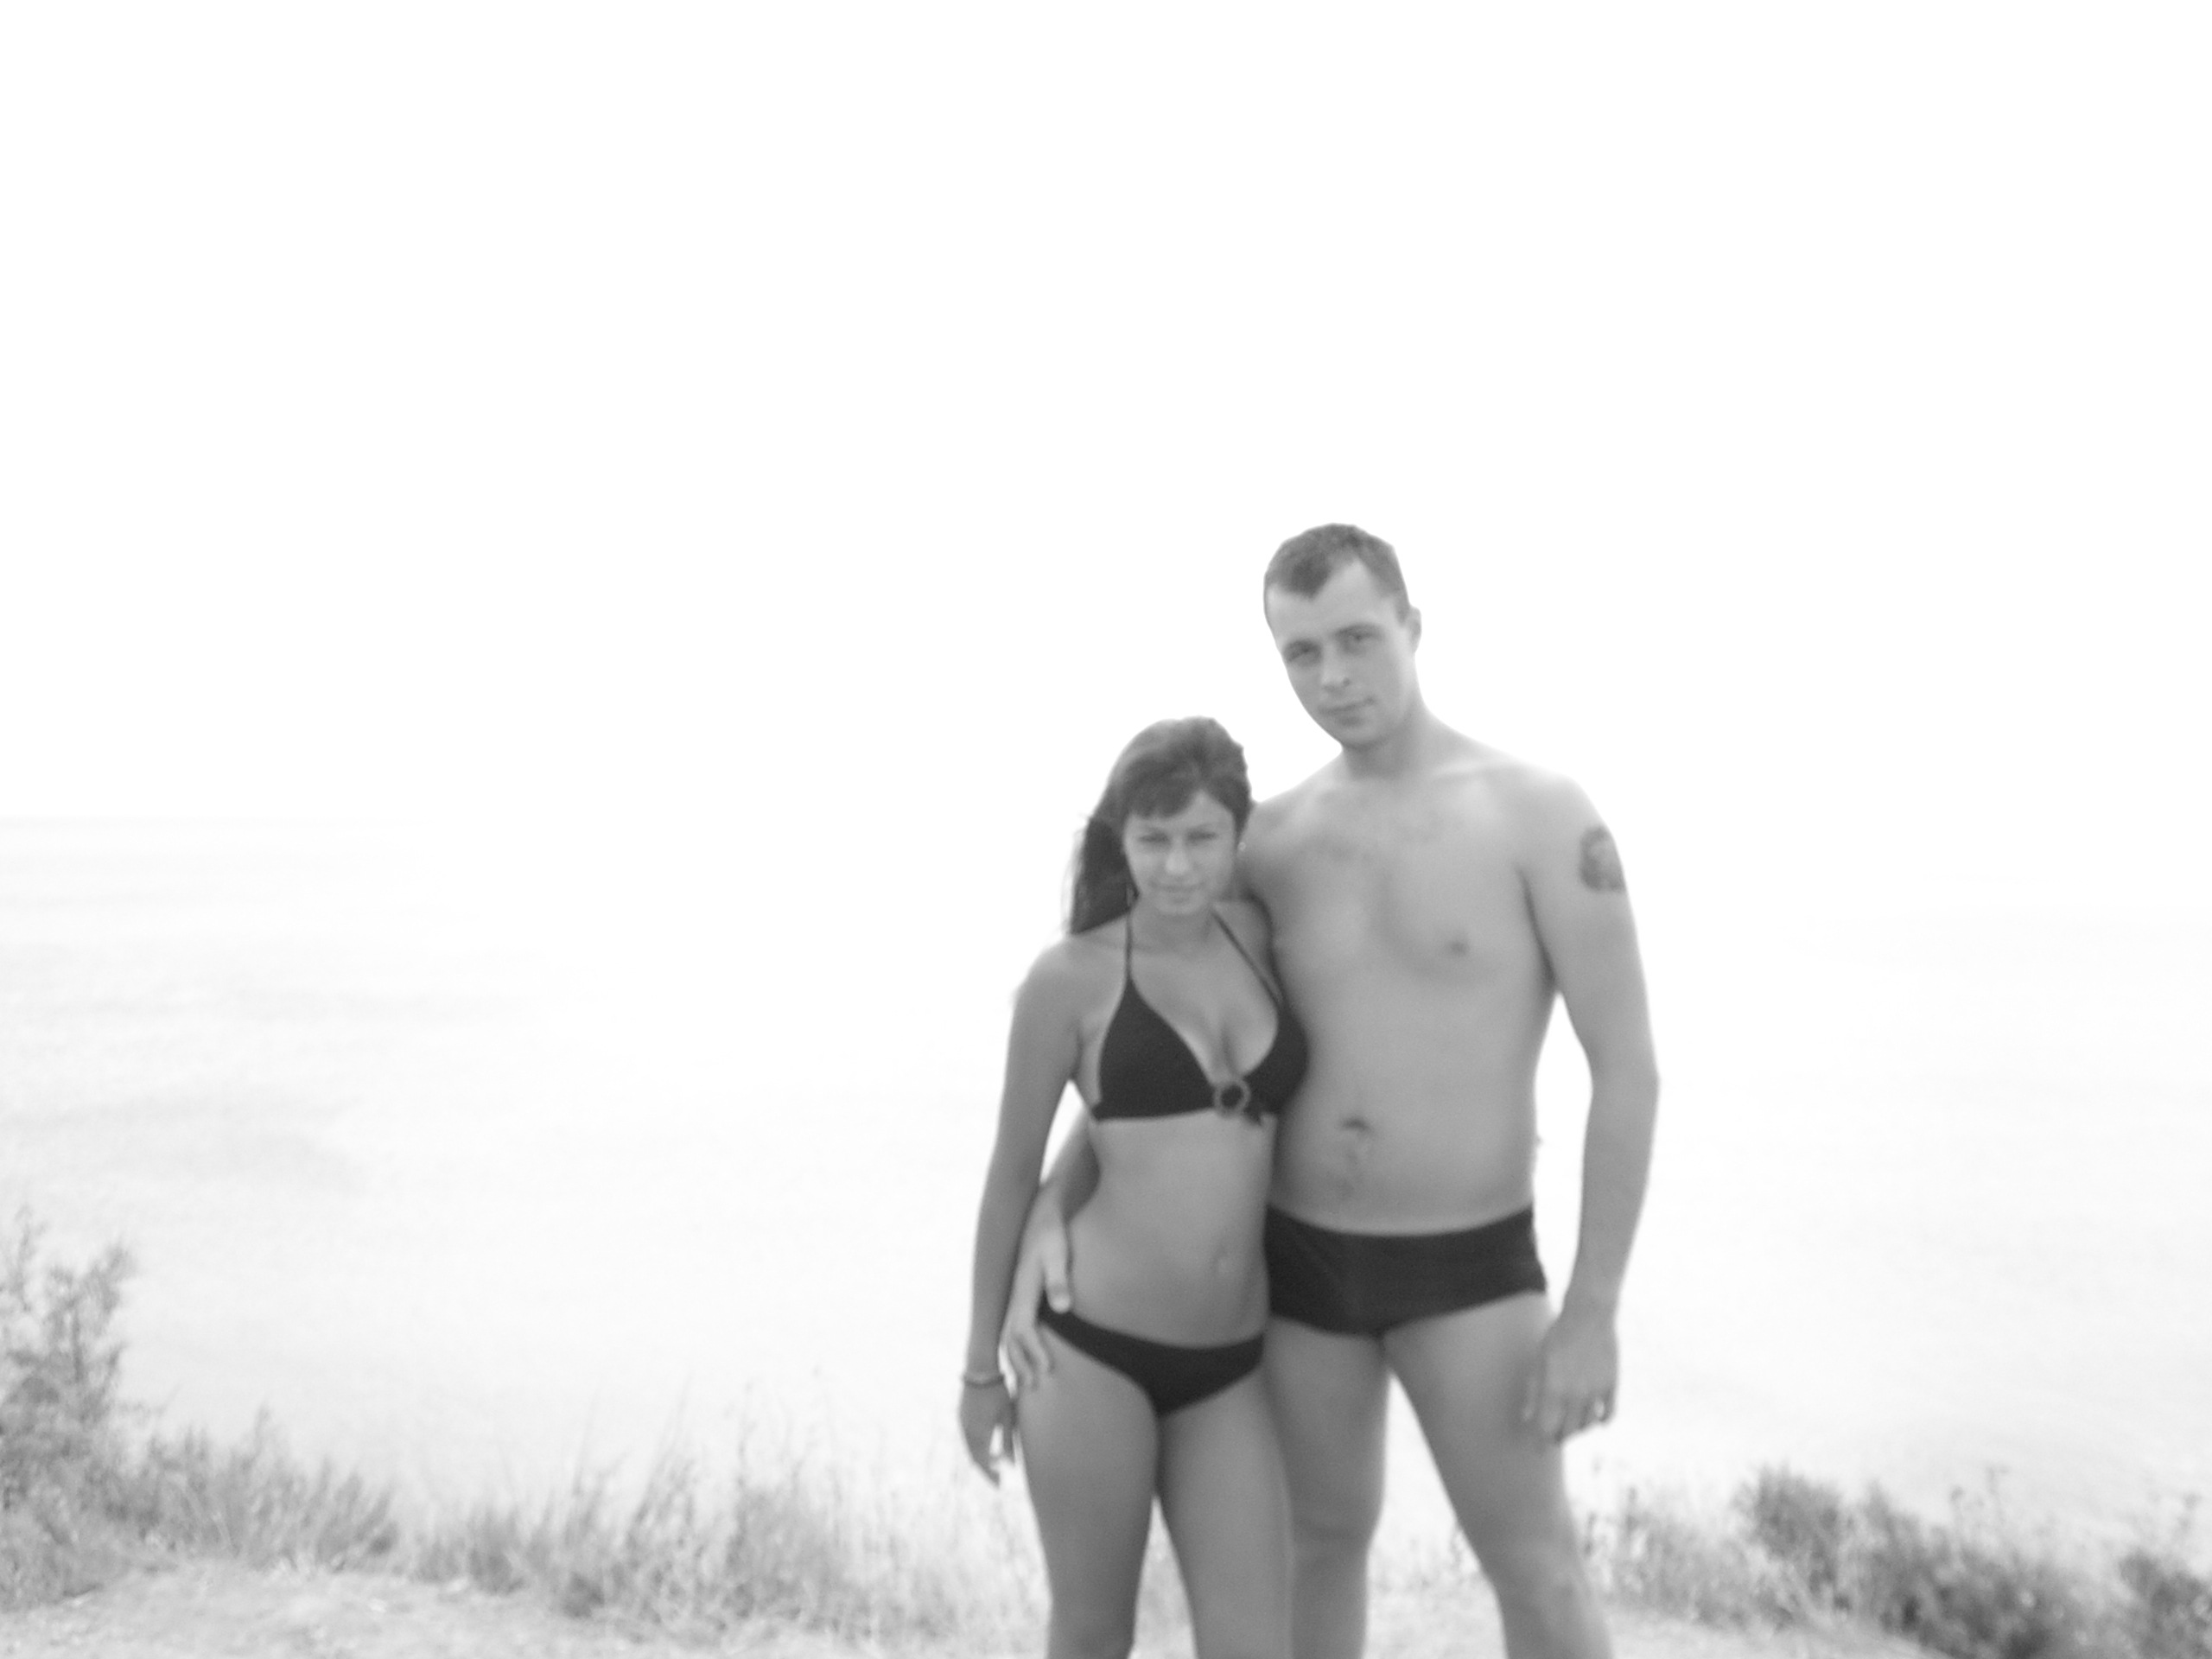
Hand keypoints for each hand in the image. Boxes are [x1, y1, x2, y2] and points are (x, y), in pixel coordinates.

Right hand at [958, 1376, 1017, 1482]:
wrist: (979, 1369)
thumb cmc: (997, 1392)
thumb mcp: (1007, 1417)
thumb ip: (1008, 1441)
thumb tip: (1011, 1465)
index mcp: (978, 1434)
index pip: (984, 1463)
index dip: (991, 1476)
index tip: (999, 1486)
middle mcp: (966, 1431)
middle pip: (975, 1458)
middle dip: (986, 1470)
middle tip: (997, 1479)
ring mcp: (961, 1423)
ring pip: (970, 1448)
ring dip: (981, 1458)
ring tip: (994, 1463)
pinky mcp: (961, 1415)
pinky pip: (967, 1438)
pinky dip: (976, 1447)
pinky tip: (986, 1445)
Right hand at [1000, 1206, 1073, 1390]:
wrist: (1042, 1214)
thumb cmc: (1053, 1234)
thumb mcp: (1059, 1254)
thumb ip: (1060, 1280)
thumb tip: (1062, 1309)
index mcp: (1023, 1289)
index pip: (1023, 1330)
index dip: (1034, 1352)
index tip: (1048, 1370)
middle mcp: (1015, 1295)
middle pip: (1011, 1337)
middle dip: (1022, 1362)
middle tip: (1035, 1385)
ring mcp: (1016, 1294)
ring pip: (1009, 1333)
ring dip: (1018, 1356)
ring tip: (1029, 1378)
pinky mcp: (1022, 1292)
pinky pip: (1015, 1325)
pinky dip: (1018, 1345)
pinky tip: (1029, 1353)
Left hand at [1522, 1300, 1618, 1443]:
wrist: (1588, 1315)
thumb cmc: (1558, 1336)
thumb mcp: (1539, 1362)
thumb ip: (1534, 1391)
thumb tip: (1527, 1417)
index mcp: (1553, 1389)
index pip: (1546, 1428)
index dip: (1540, 1442)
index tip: (1537, 1449)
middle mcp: (1576, 1394)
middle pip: (1568, 1431)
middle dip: (1558, 1438)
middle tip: (1553, 1437)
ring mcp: (1596, 1391)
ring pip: (1588, 1425)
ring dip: (1578, 1430)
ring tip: (1570, 1426)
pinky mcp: (1612, 1385)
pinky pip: (1608, 1414)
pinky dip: (1601, 1421)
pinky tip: (1594, 1419)